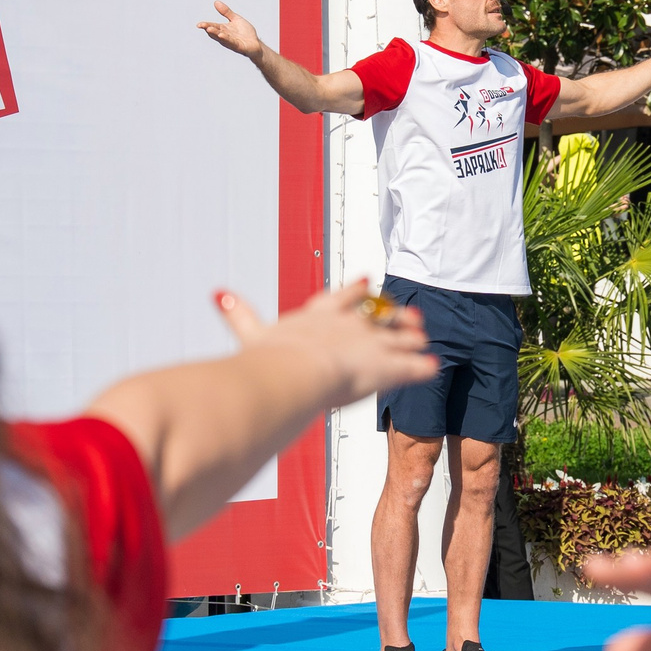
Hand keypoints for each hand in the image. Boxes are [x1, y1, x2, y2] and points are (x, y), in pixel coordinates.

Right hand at [196, 1, 264, 59]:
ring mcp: (231, 42)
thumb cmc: (245, 33)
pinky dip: (226, 38)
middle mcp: (225, 36)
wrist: (255, 43)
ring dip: (215, 33)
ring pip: (221, 38)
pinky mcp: (238, 46)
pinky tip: (222, 35)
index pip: (213, 26)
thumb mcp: (235, 19)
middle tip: (202, 25)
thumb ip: (226, 12)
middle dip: (208, 29)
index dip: (206, 25)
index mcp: (223, 29)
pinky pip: (231, 42)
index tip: (199, 24)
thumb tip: (216, 2)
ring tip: (209, 29)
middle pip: (215, 32)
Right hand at [215, 282, 436, 409]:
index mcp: (321, 314)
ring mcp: (372, 344)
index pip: (341, 297)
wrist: (297, 371)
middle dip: (392, 313)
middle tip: (408, 312)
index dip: (355, 291)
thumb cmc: (273, 357)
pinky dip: (421, 368)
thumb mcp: (252, 333)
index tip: (367, 279)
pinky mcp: (388, 367)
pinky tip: (432, 367)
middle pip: (376, 315)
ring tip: (422, 338)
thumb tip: (218, 294)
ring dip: (410, 338)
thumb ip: (238, 314)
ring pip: (398, 338)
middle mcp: (351, 325)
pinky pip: (411, 368)